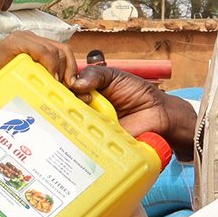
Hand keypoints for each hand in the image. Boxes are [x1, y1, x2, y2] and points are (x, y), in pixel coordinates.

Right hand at [0, 31, 78, 88]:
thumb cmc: (1, 86)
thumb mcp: (30, 83)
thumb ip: (48, 84)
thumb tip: (78, 96)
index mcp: (35, 47)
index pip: (63, 53)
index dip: (73, 70)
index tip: (75, 88)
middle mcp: (31, 39)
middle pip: (63, 50)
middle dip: (70, 70)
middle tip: (70, 89)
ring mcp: (24, 38)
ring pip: (55, 50)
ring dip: (61, 70)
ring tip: (58, 86)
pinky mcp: (17, 42)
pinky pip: (43, 51)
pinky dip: (51, 65)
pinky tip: (51, 78)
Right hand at [70, 65, 196, 156]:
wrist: (157, 114)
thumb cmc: (136, 92)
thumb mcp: (114, 76)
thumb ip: (95, 75)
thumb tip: (76, 84)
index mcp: (83, 91)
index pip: (63, 89)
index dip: (60, 88)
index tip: (66, 86)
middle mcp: (82, 109)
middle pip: (62, 108)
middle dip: (63, 104)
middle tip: (81, 100)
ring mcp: (87, 125)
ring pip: (68, 124)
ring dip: (70, 120)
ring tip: (82, 114)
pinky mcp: (95, 141)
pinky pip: (82, 141)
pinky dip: (80, 137)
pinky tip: (81, 131)